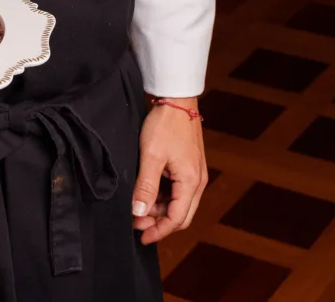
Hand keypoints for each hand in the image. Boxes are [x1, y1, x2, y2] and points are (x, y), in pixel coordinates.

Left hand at [131, 97, 207, 243]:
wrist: (177, 98)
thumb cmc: (165, 124)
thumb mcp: (151, 155)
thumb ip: (145, 186)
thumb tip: (139, 213)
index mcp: (191, 181)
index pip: (177, 219)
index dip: (159, 231)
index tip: (141, 236)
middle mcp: (198, 181)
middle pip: (181, 215)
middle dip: (159, 223)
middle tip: (137, 223)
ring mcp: (196, 173)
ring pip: (180, 203)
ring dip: (161, 209)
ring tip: (139, 207)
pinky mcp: (190, 165)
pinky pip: (179, 190)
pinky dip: (165, 197)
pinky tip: (149, 193)